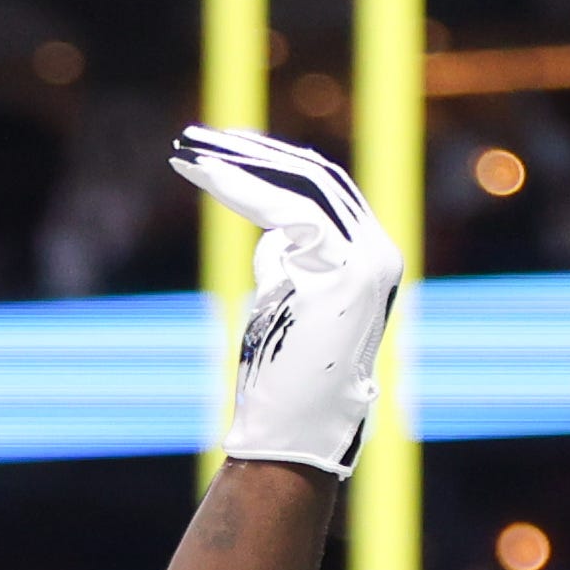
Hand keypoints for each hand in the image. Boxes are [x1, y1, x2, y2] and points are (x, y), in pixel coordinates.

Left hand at [169, 125, 402, 476]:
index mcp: (368, 257)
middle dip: (253, 153)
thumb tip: (270, 233)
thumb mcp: (281, 304)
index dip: (270, 165)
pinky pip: (290, 212)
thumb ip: (286, 263)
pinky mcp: (350, 272)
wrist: (291, 432)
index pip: (321, 191)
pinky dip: (243, 191)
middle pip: (316, 178)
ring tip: (189, 152)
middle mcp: (379, 252)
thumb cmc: (277, 378)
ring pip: (302, 187)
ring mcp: (372, 260)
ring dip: (240, 164)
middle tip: (196, 137)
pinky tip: (205, 176)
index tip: (217, 152)